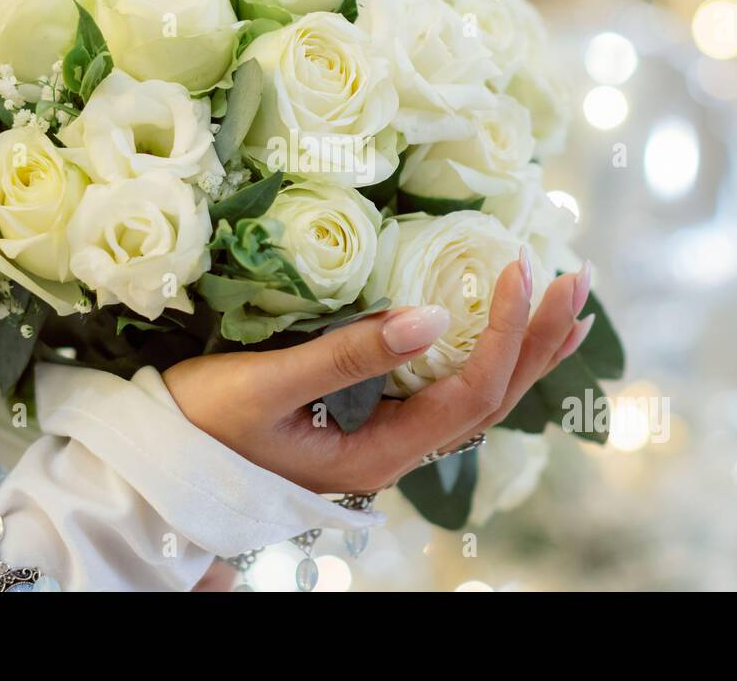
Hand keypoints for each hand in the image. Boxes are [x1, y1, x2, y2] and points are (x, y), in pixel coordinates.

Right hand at [162, 253, 594, 493]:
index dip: (505, 329)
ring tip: (566, 305)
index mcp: (378, 454)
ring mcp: (384, 444)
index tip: (517, 264)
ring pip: (477, 400)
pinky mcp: (369, 426)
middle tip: (578, 276)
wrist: (158, 471)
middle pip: (493, 401)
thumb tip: (437, 315)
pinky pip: (448, 395)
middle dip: (541, 340)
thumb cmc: (200, 426)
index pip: (470, 390)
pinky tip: (495, 333)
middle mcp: (394, 456)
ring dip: (525, 351)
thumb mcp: (266, 386)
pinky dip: (485, 358)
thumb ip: (349, 354)